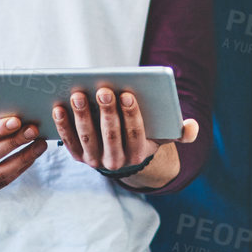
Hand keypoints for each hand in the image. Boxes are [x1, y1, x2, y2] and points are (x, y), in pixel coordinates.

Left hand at [52, 88, 199, 189]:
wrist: (126, 157)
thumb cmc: (147, 135)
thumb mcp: (165, 135)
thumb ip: (182, 132)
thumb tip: (192, 127)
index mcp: (139, 153)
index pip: (136, 133)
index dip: (132, 114)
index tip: (128, 94)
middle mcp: (116, 161)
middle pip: (110, 134)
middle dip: (107, 112)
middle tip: (103, 89)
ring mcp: (95, 160)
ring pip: (87, 137)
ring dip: (81, 116)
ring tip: (78, 94)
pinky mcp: (79, 156)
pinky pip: (69, 141)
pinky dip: (63, 126)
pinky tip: (58, 107)